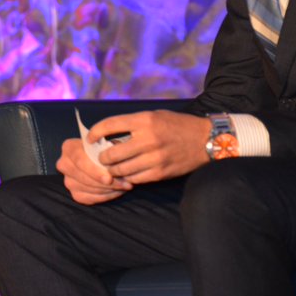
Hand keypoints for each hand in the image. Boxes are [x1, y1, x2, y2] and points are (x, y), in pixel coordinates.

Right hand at [56, 137, 130, 204]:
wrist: (104, 158)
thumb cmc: (106, 149)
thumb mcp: (108, 145)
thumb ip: (109, 153)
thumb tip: (114, 167)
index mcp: (69, 147)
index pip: (79, 160)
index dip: (94, 171)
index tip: (109, 179)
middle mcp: (64, 164)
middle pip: (83, 177)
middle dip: (105, 183)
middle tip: (125, 184)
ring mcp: (68, 181)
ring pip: (88, 189)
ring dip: (109, 190)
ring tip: (124, 186)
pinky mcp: (75, 194)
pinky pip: (90, 199)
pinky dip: (105, 196)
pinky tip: (116, 191)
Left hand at [86, 110, 210, 184]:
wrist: (206, 140)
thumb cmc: (177, 125)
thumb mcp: (154, 116)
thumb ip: (132, 125)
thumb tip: (107, 135)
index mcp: (144, 120)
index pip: (110, 125)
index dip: (95, 133)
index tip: (89, 139)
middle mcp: (148, 139)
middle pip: (111, 153)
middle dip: (102, 157)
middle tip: (101, 158)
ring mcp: (154, 158)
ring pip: (121, 169)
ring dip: (113, 170)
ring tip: (112, 167)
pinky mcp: (160, 172)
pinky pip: (135, 179)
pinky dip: (127, 177)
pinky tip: (127, 174)